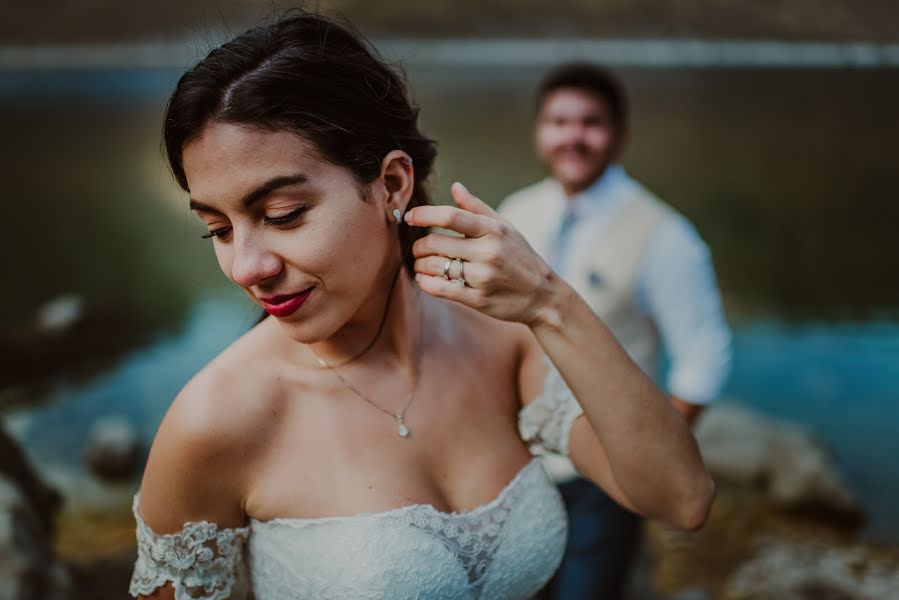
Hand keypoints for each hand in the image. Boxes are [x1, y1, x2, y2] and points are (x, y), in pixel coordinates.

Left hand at [406, 182, 556, 324]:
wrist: (544, 296)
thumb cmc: (521, 257)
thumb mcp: (506, 228)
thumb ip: (477, 208)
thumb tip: (455, 187)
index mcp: (493, 230)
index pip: (451, 216)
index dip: (425, 215)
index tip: (410, 217)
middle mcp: (488, 252)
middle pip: (436, 243)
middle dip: (419, 245)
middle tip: (418, 248)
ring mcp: (483, 277)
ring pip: (435, 266)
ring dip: (420, 264)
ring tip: (421, 264)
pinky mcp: (478, 299)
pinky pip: (441, 289)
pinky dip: (426, 283)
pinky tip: (423, 279)